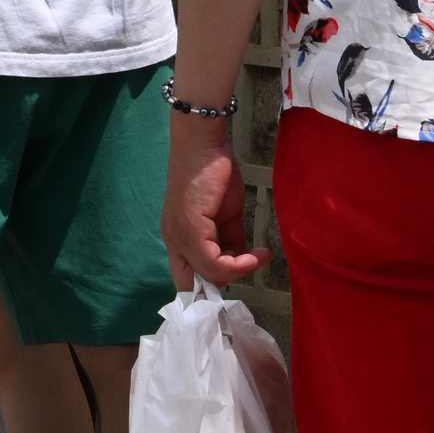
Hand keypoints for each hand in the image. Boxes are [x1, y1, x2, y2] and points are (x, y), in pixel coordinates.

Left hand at [164, 126, 263, 289]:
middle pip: (191, 284)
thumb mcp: (226, 215)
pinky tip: (259, 253)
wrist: (203, 144)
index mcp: (179, 238)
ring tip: (257, 258)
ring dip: (238, 272)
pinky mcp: (190, 230)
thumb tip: (242, 261)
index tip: (238, 281)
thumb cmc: (214, 174)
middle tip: (247, 272)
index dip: (209, 288)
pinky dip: (241, 263)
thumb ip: (231, 240)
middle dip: (221, 286)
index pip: (187, 278)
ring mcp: (180, 237)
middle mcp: (174, 240)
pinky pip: (216, 262)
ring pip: (208, 275)